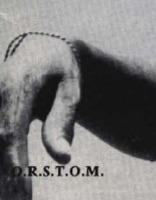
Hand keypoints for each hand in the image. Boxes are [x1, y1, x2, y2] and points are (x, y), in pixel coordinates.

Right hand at [0, 36, 79, 198]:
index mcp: (18, 83)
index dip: (14, 165)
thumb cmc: (60, 71)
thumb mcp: (70, 89)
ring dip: (0, 174)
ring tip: (14, 197)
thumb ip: (62, 121)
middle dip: (4, 178)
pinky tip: (7, 185)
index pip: (10, 132)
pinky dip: (1, 161)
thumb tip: (63, 158)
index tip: (22, 195)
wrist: (39, 49)